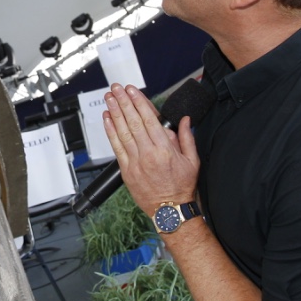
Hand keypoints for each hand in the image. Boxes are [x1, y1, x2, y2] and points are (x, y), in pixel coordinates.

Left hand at [102, 83, 200, 216]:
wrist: (170, 212)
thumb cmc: (182, 187)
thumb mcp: (193, 161)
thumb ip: (187, 137)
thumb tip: (184, 120)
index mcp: (165, 149)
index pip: (148, 119)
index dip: (138, 102)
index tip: (132, 90)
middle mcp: (148, 153)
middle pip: (133, 122)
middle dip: (123, 102)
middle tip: (116, 88)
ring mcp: (135, 162)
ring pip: (122, 132)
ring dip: (114, 113)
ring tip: (109, 98)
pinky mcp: (126, 170)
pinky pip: (116, 147)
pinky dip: (110, 132)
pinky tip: (107, 119)